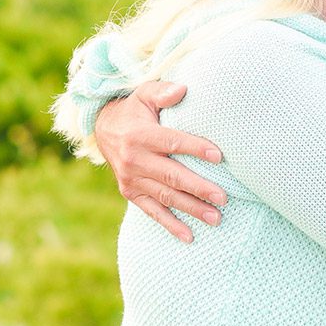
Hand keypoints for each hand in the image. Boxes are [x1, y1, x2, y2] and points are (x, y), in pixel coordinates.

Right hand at [94, 80, 226, 242]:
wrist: (103, 128)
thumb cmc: (135, 110)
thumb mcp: (144, 94)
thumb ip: (162, 92)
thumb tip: (183, 89)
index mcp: (141, 135)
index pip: (173, 143)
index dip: (196, 149)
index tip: (220, 157)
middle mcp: (135, 160)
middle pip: (172, 175)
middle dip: (198, 188)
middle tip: (223, 197)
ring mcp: (132, 179)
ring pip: (165, 196)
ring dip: (191, 209)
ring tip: (216, 217)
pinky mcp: (130, 192)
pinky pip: (152, 211)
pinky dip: (171, 225)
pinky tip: (190, 236)